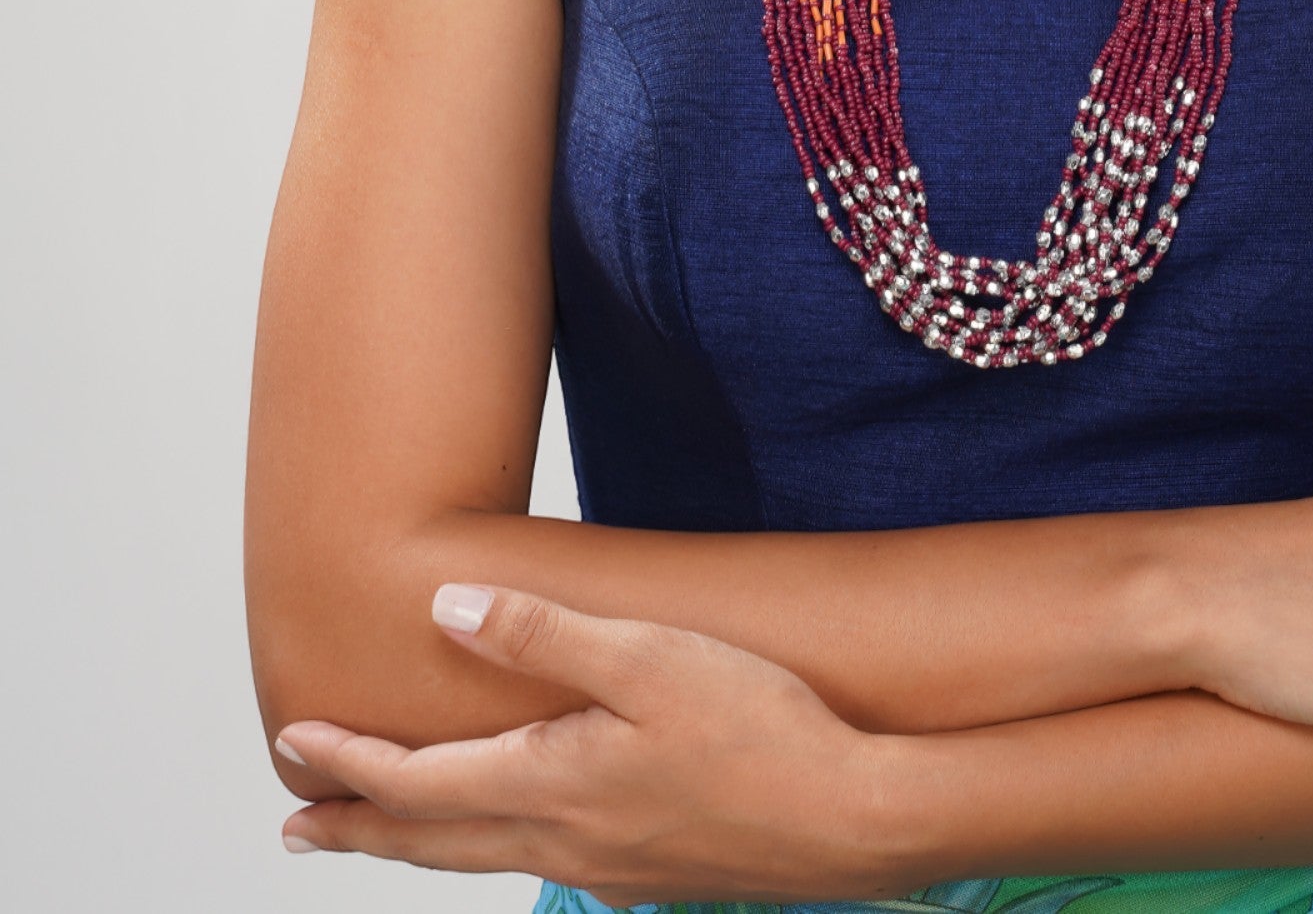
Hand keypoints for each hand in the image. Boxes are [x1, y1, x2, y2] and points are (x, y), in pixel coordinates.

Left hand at [273, 581, 892, 900]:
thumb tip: (445, 607)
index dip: (347, 762)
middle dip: (358, 826)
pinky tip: (516, 833)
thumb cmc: (760, 727)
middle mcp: (562, 841)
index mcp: (548, 786)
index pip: (414, 781)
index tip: (292, 744)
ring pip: (482, 857)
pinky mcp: (648, 873)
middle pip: (431, 838)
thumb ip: (543, 633)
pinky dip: (488, 845)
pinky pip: (537, 861)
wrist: (853, 819)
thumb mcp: (648, 658)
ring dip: (419, 841)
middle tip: (296, 828)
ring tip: (384, 832)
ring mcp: (606, 867)